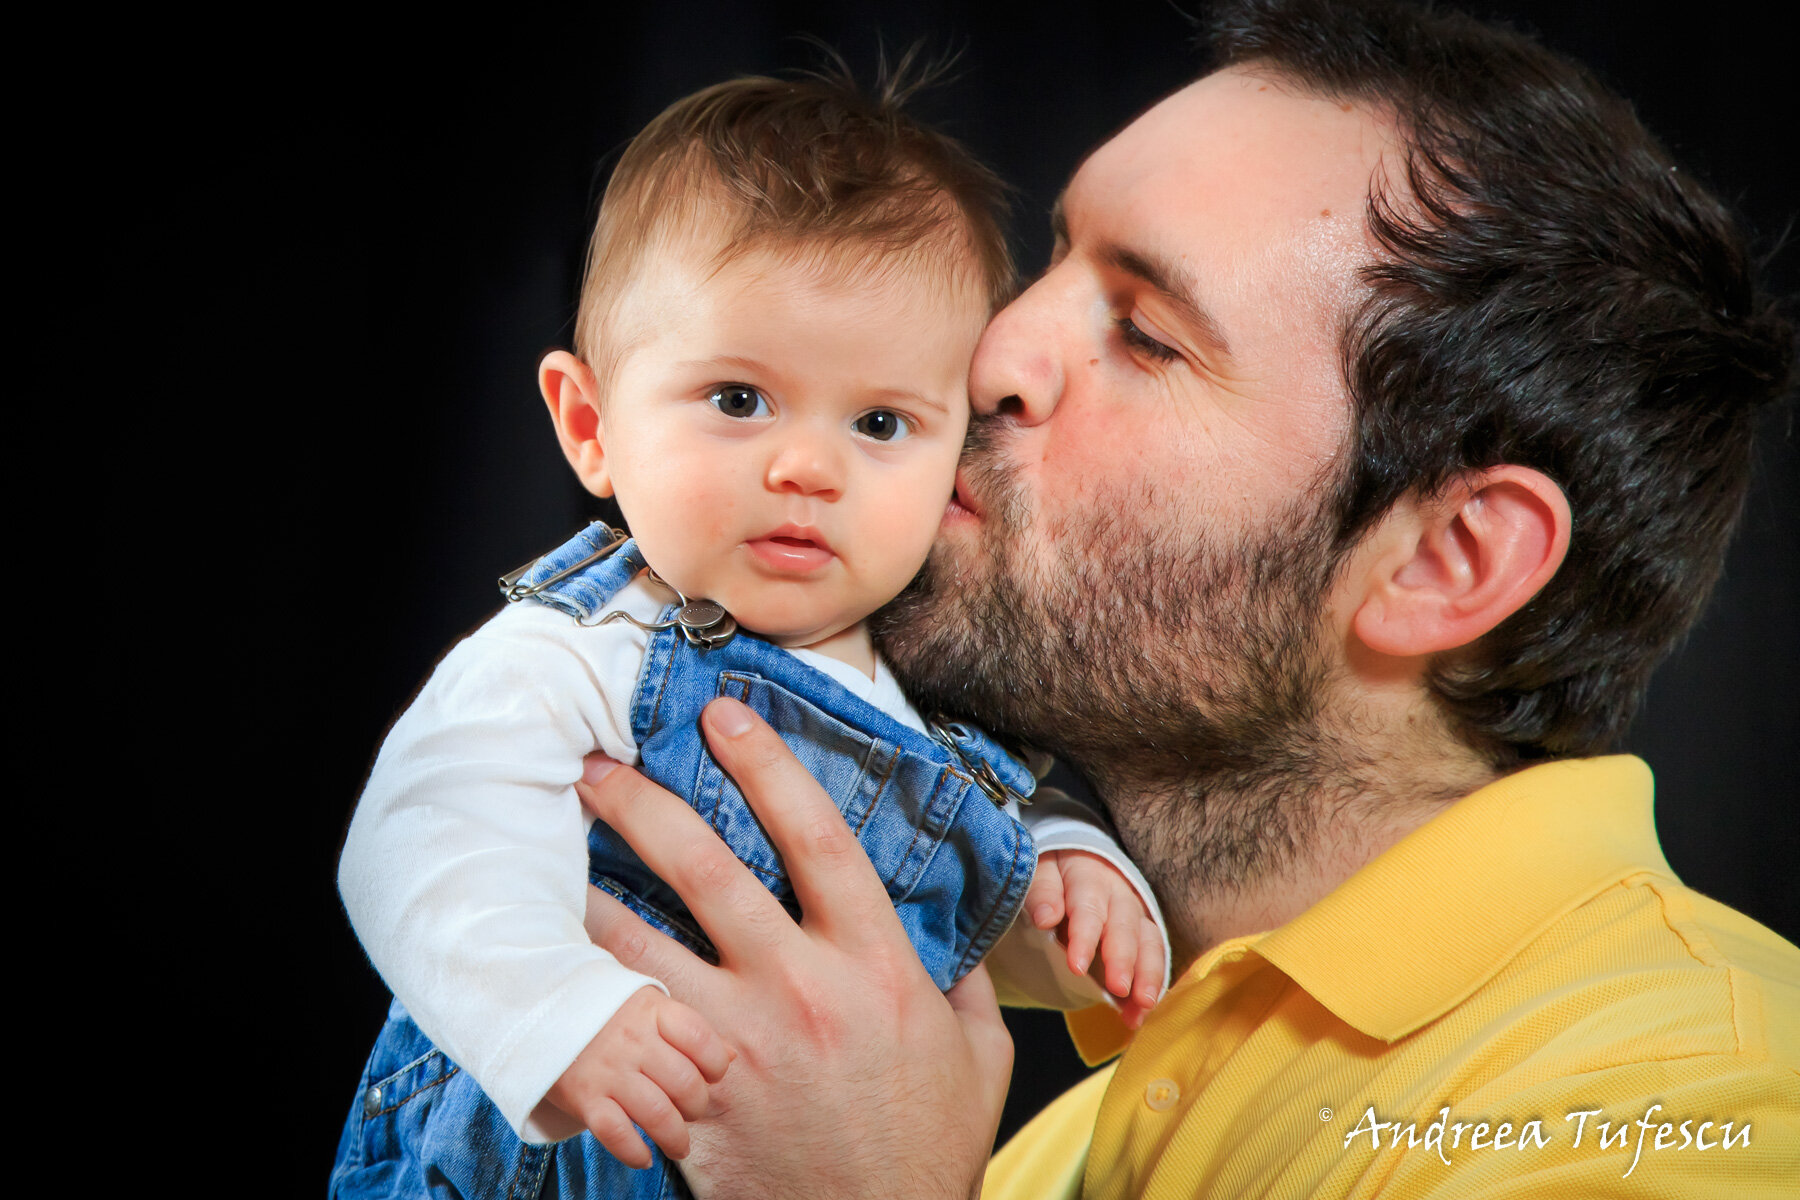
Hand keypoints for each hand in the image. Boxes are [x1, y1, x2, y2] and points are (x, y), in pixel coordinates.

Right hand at [541, 985, 732, 1168]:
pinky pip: (617, 1134)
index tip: (711, 1076)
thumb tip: (730, 1057)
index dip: (715, 1064)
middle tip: (691, 1113)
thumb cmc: (604, 1011)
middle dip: (697, 1107)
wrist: (539, 1009)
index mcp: (653, 1010)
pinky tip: (644, 1157)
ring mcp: (607, 1069)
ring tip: (678, 1146)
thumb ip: (687, 1029)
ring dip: (675, 1138)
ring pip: (658, 1114)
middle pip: (685, 1083)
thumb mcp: (648, 1006)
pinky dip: (635, 1152)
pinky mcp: (583, 1097)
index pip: (701, 1039)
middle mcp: (632, 1039)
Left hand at [575, 697, 1012, 1199]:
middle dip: (644, 806)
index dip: (768, 765)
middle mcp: (801, 990)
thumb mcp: (978, 1052)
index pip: (818, 836)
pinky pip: (624, 1023)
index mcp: (876, 966)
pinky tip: (553, 952)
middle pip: (707, 871)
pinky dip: (584, 984)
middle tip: (597, 763)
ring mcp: (738, 1043)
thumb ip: (966, 979)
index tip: (726, 715)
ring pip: (640, 945)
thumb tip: (955, 926)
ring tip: (546, 846)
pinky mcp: (694, 1094)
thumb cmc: (927, 1146)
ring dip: (588, 888)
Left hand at [1025, 849, 1163, 1028]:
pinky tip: (1137, 1016)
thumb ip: (1041, 892)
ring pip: (1149, 943)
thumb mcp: (1038, 873)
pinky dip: (1149, 989)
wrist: (1074, 868)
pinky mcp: (1143, 938)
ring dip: (1148, 975)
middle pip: (1125, 926)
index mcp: (1089, 876)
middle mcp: (1119, 895)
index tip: (1076, 966)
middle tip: (1119, 988)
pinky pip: (1153, 961)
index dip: (1085, 936)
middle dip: (1124, 959)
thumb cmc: (1052, 875)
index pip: (1088, 906)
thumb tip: (1045, 917)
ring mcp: (1135, 917)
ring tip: (1142, 1006)